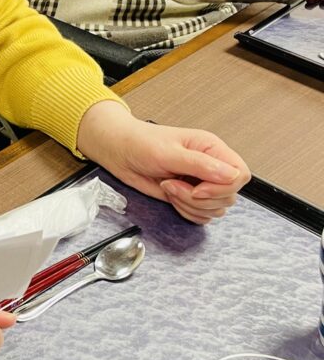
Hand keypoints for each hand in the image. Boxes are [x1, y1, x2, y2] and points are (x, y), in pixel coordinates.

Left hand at [76, 101, 249, 223]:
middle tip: (174, 185)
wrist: (120, 151)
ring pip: (216, 209)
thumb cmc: (140, 143)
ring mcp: (201, 183)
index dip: (222, 187)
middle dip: (200, 199)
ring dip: (190, 205)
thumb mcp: (168, 153)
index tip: (197, 188)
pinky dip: (186, 211)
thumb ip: (200, 165)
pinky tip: (171, 196)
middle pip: (229, 197)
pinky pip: (202, 215)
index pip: (240, 175)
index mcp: (212, 149)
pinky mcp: (190, 196)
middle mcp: (211, 166)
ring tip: (169, 187)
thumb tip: (231, 175)